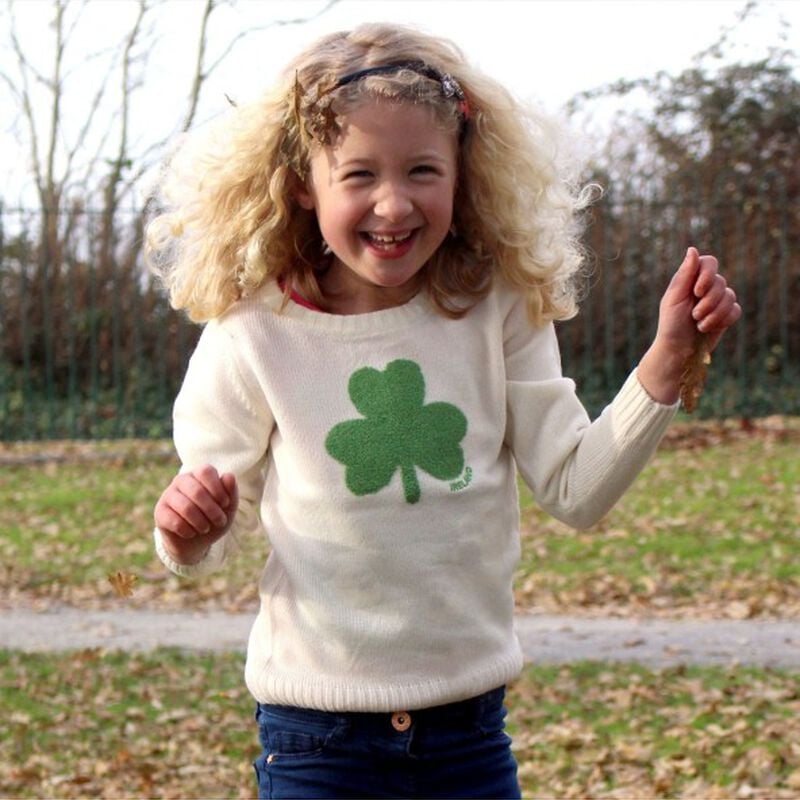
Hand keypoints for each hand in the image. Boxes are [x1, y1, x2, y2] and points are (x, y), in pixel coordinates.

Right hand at [154, 465, 237, 564]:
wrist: (196, 542)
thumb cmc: (214, 519)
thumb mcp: (228, 507)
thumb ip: (231, 491)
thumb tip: (229, 475)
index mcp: (198, 474)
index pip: (206, 471)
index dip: (218, 489)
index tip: (225, 504)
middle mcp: (181, 480)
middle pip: (197, 491)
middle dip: (212, 510)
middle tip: (220, 521)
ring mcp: (168, 495)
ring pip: (186, 507)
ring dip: (201, 522)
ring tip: (206, 528)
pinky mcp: (160, 512)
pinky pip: (175, 521)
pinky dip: (188, 531)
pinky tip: (191, 533)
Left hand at [638, 247, 740, 403]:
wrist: (678, 350)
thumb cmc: (671, 324)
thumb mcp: (675, 298)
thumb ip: (685, 274)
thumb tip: (693, 249)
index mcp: (689, 279)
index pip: (709, 262)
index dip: (708, 275)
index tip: (697, 291)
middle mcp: (704, 287)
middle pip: (721, 282)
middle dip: (708, 301)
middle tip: (694, 315)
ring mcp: (717, 300)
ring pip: (730, 296)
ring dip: (714, 314)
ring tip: (698, 324)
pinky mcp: (726, 314)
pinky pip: (736, 310)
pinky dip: (722, 320)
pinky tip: (708, 328)